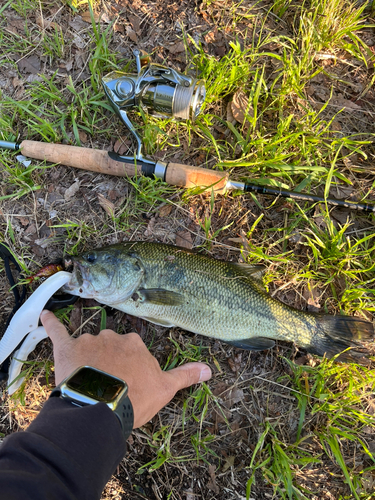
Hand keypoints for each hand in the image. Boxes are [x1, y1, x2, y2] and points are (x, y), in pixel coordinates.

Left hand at [40, 310, 211, 427]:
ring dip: (88, 358)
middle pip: (111, 346)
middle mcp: (114, 336)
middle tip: (108, 384)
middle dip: (109, 362)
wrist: (103, 409)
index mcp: (135, 344)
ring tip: (87, 382)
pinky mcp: (67, 348)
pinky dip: (50, 323)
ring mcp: (90, 341)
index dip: (129, 367)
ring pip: (89, 345)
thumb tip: (210, 369)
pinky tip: (44, 316)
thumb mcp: (165, 388)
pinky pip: (57, 331)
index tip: (127, 382)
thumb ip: (186, 375)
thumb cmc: (135, 398)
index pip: (132, 350)